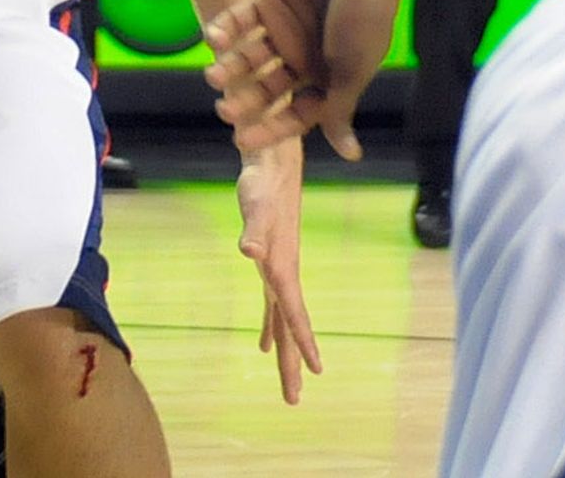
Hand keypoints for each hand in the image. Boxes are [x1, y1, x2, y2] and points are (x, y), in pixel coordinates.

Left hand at [205, 0, 407, 159]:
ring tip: (215, 74)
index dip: (270, 127)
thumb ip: (339, 110)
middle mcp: (304, 57)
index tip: (242, 139)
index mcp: (328, 77)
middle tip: (224, 109)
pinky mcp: (268, 0)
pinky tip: (214, 39)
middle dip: (246, 101)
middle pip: (268, 89)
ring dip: (231, 68)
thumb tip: (351, 155)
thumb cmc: (365, 15)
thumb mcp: (353, 69)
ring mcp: (284, 28)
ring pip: (250, 58)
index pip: (295, 112)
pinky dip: (226, 30)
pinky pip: (241, 20)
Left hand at [235, 138, 323, 403]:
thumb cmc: (263, 186)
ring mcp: (278, 271)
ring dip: (285, 351)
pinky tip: (265, 344)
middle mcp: (284, 275)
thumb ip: (253, 232)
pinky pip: (272, 306)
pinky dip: (270, 327)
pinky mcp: (269, 264)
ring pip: (283, 321)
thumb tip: (250, 251)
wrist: (271, 165)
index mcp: (283, 269)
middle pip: (291, 327)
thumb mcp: (255, 209)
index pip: (294, 313)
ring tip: (287, 381)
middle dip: (293, 363)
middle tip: (293, 399)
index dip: (304, 342)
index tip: (315, 372)